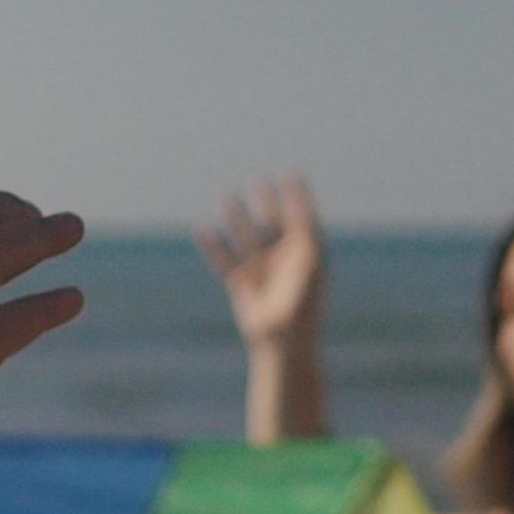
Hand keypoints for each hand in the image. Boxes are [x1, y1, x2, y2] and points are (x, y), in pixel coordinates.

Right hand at [196, 173, 327, 354]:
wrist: (285, 340)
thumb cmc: (304, 303)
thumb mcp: (312, 264)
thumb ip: (307, 234)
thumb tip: (303, 206)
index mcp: (305, 256)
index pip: (301, 219)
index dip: (298, 196)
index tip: (292, 173)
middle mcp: (284, 261)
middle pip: (273, 225)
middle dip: (266, 203)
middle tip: (259, 181)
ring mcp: (262, 272)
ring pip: (246, 238)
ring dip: (237, 218)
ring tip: (227, 195)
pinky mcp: (242, 285)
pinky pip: (224, 260)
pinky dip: (213, 245)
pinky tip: (202, 228)